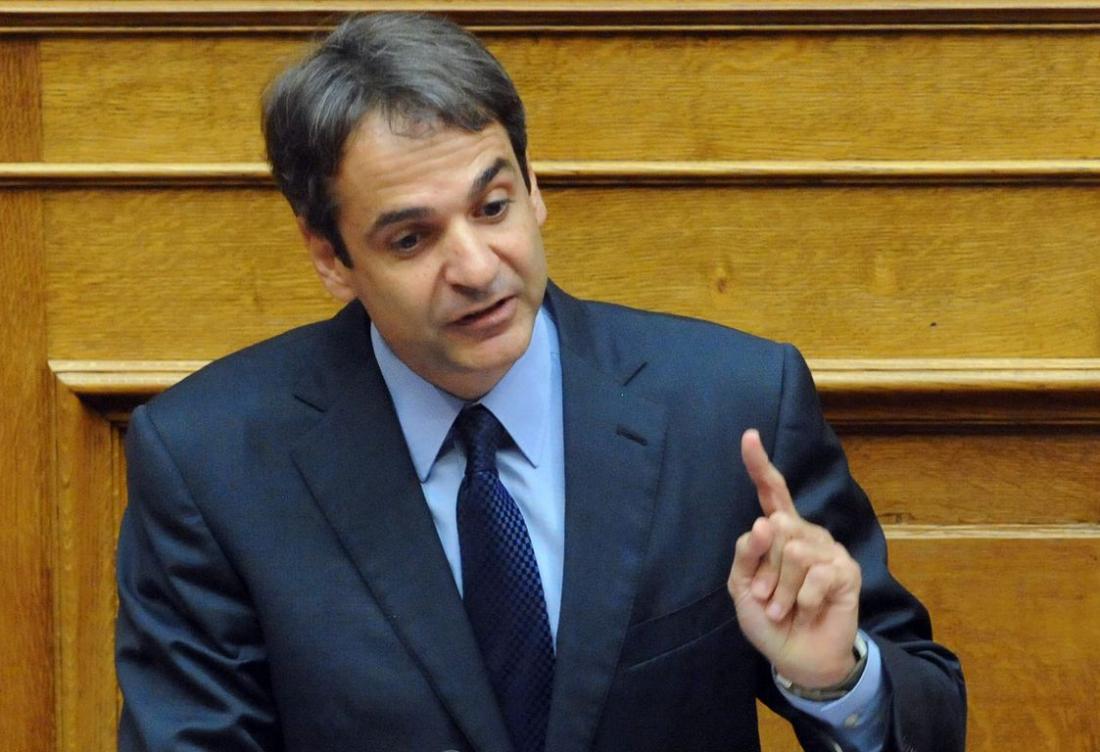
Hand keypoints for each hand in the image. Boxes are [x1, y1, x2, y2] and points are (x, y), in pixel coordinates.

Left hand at [727, 429, 861, 687]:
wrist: (797, 657)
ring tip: (786, 606)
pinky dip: (802, 599)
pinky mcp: (846, 571)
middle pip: (775, 529)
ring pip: (794, 552)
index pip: (770, 492)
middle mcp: (805, 533)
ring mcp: (828, 549)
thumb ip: (746, 555)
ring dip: (782, 590)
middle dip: (765, 570)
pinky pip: (815, 575)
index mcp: (778, 532)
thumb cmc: (769, 617)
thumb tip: (764, 522)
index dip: (759, 464)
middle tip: (768, 597)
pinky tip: (808, 609)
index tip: (749, 435)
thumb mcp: (743, 588)